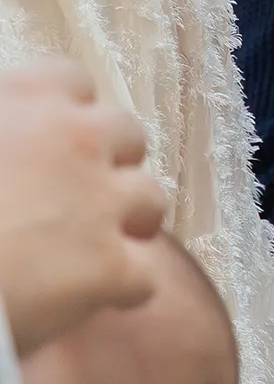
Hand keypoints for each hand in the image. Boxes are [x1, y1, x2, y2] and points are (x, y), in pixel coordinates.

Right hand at [0, 60, 166, 353]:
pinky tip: (90, 302)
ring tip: (89, 248)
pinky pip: (143, 276)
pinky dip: (121, 290)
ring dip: (127, 223)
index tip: (47, 140)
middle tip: (75, 196)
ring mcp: (100, 203)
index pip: (70, 81)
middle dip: (108, 163)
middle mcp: (75, 139)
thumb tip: (9, 150)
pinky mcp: (112, 269)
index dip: (64, 113)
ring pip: (150, 201)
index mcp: (24, 97)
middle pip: (125, 135)